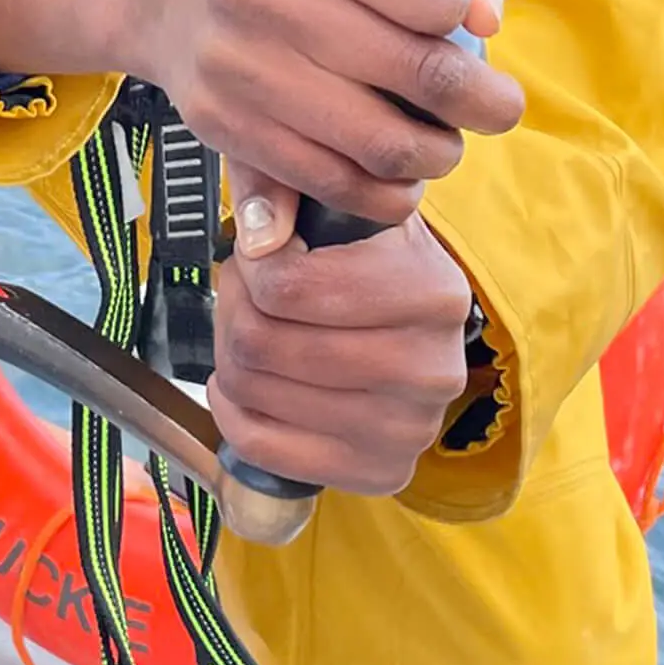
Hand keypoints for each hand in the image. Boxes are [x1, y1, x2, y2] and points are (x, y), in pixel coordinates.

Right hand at [124, 0, 522, 223]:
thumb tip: (487, 21)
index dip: (467, 16)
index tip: (461, 24)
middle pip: (421, 74)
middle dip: (483, 103)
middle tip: (494, 107)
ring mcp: (237, 65)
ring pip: (383, 145)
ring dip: (438, 156)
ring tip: (443, 141)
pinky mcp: (222, 126)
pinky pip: (334, 186)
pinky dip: (386, 196)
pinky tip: (396, 173)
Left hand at [209, 210, 474, 495]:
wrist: (414, 322)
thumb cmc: (366, 254)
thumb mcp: (338, 200)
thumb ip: (284, 192)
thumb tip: (256, 236)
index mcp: (432, 290)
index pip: (288, 287)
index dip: (249, 267)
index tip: (256, 256)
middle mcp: (433, 366)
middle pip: (263, 343)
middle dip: (234, 309)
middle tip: (242, 292)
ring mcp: (411, 429)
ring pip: (256, 392)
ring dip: (230, 355)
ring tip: (248, 329)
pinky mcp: (384, 472)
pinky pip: (262, 447)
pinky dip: (233, 412)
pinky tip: (243, 384)